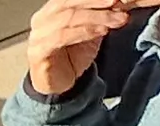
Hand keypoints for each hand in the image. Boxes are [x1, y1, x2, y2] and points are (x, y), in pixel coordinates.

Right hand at [22, 0, 137, 97]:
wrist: (57, 83)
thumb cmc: (71, 56)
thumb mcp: (91, 30)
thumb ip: (102, 16)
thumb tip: (122, 2)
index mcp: (52, 10)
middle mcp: (41, 19)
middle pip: (69, 3)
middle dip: (96, 2)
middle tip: (118, 2)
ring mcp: (37, 36)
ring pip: (68, 18)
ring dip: (97, 17)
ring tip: (117, 19)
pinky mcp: (38, 52)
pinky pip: (62, 37)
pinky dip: (84, 32)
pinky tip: (102, 31)